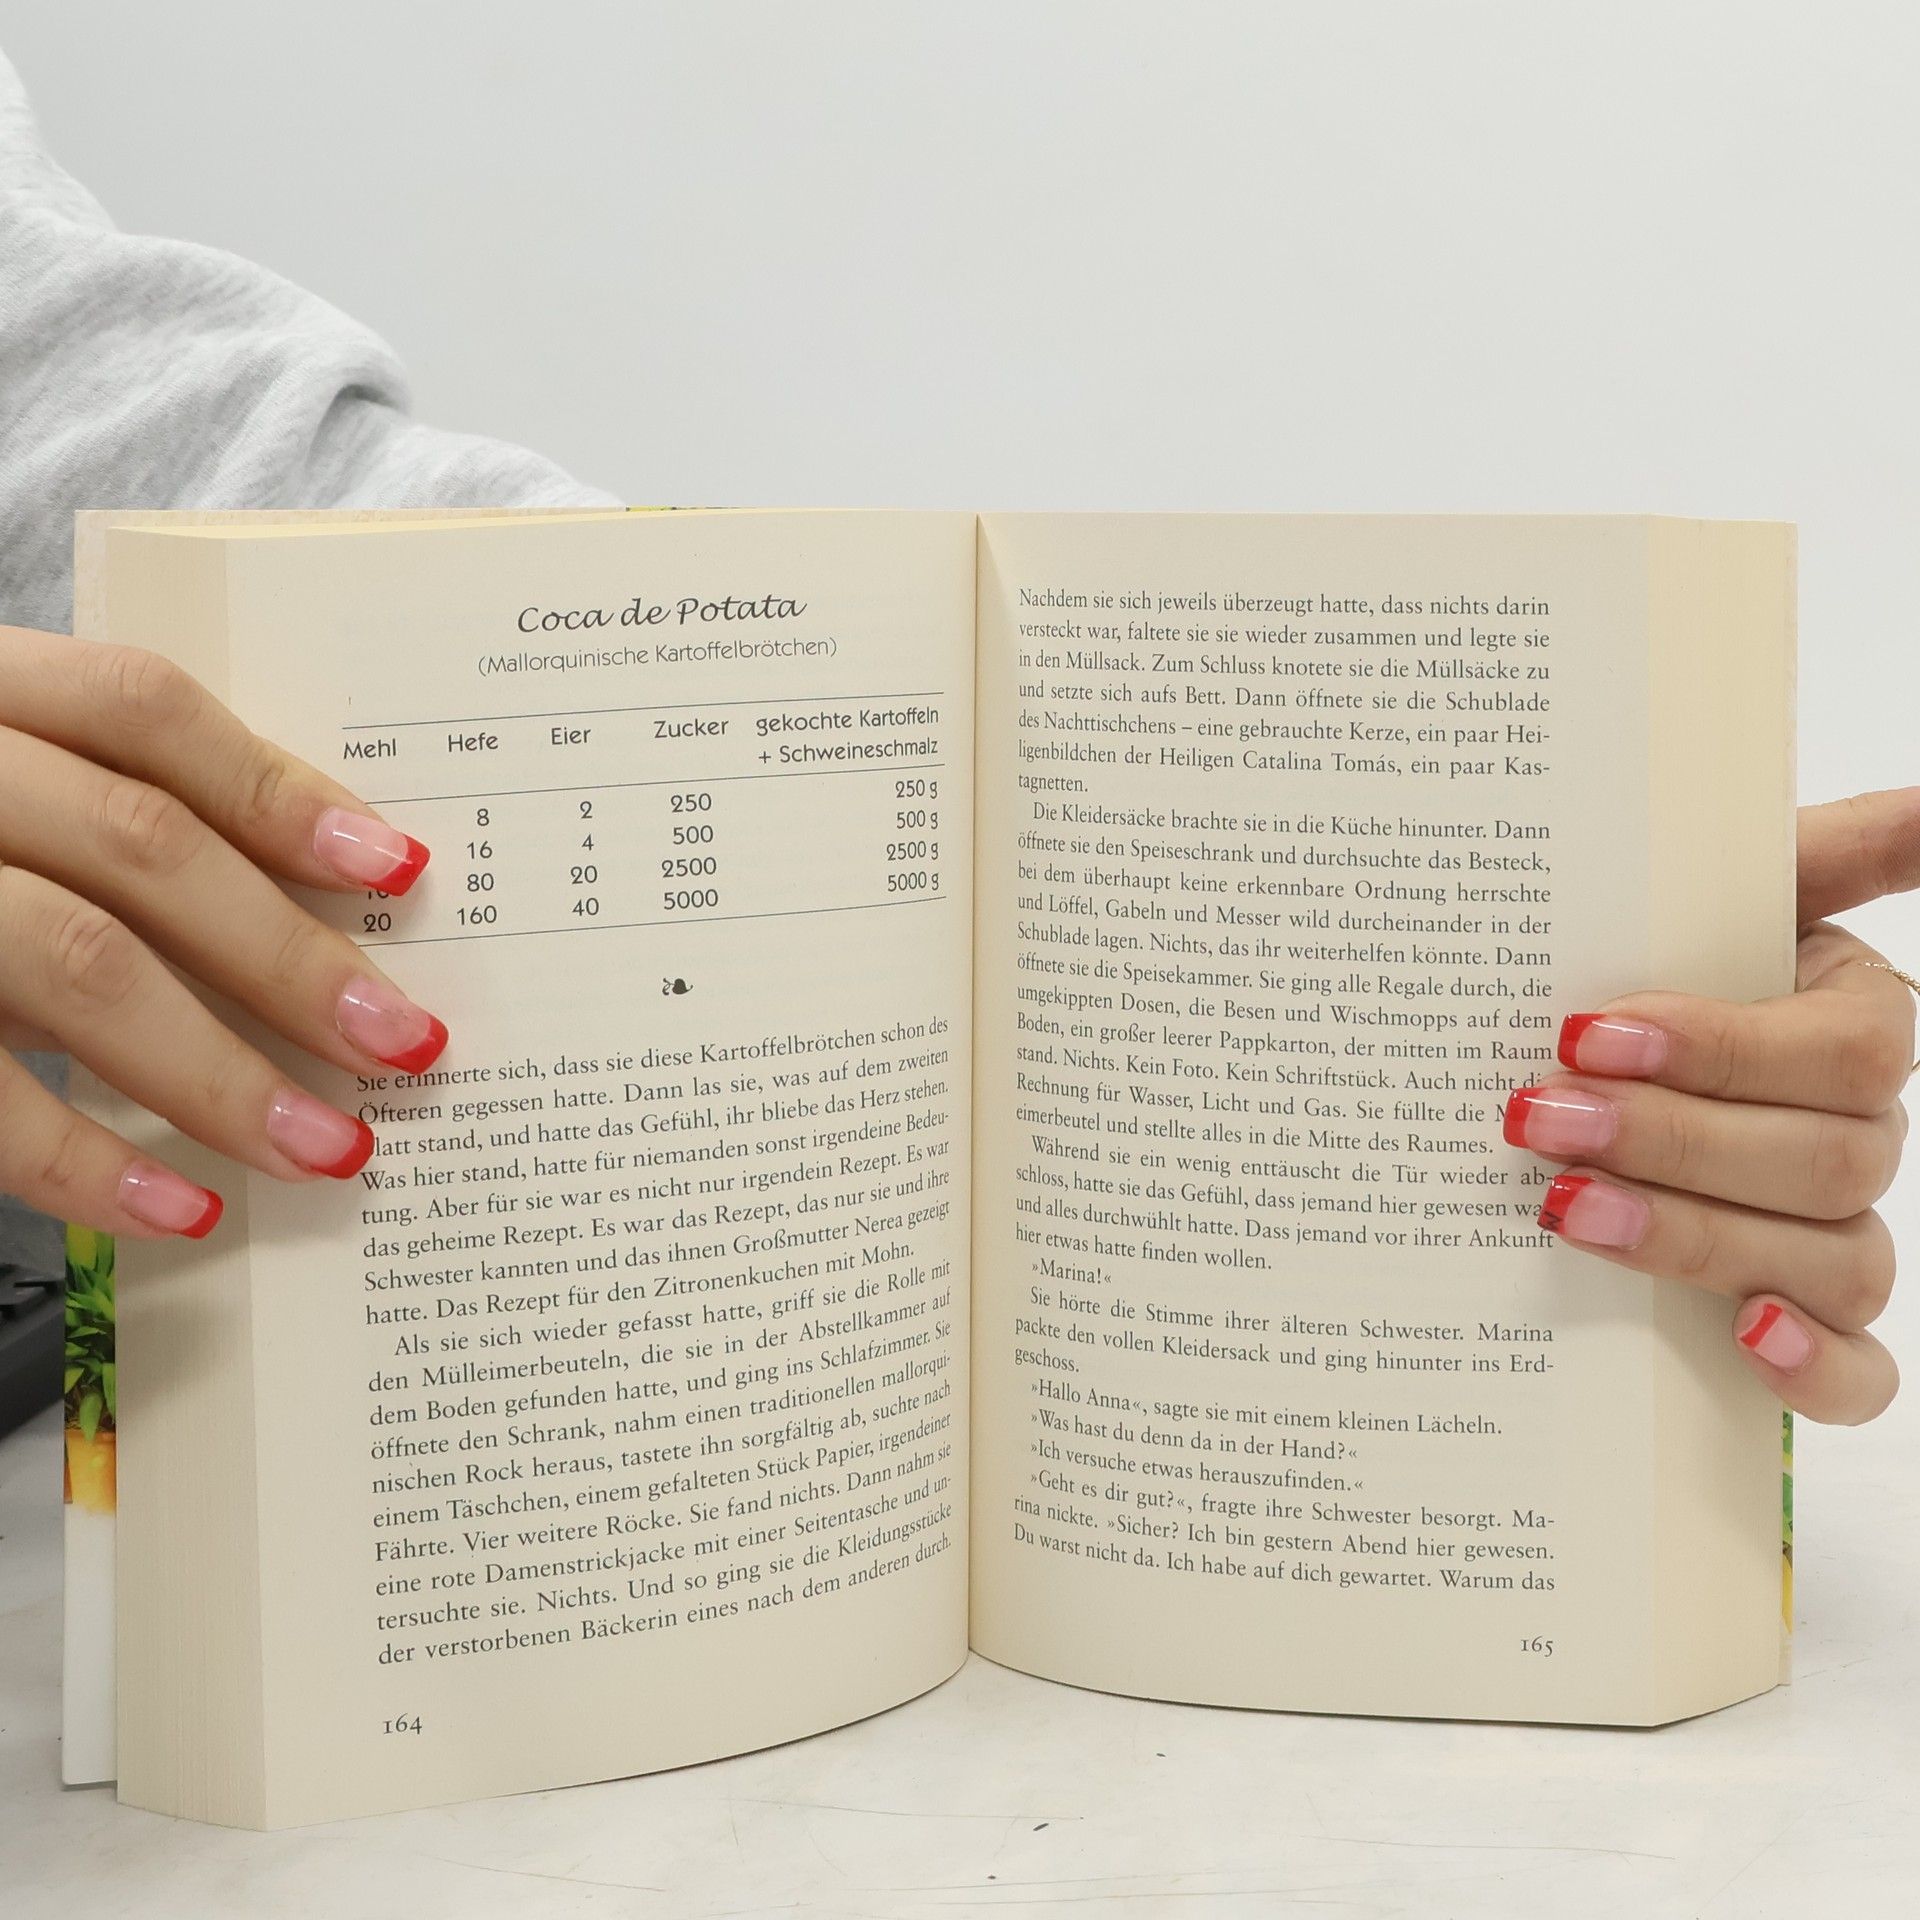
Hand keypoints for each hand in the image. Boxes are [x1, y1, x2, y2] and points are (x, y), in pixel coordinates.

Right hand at [0, 628, 445, 1237]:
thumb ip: (100, 803)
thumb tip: (320, 892)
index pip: (145, 711)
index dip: (280, 789)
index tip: (401, 870)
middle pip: (140, 846)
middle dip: (288, 956)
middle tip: (407, 1043)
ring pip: (72, 961)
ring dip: (218, 1071)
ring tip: (330, 1149)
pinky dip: (83, 1161)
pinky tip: (183, 1208)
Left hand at [1505, 789, 1919, 1424]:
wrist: (1579, 1063)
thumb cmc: (1643, 965)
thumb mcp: (1705, 898)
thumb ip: (1820, 850)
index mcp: (1852, 1022)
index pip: (1848, 1051)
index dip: (1723, 1050)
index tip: (1585, 1032)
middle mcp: (1860, 1131)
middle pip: (1828, 1160)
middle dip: (1672, 1140)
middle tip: (1539, 1119)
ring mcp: (1842, 1234)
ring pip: (1833, 1258)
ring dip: (1695, 1235)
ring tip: (1564, 1208)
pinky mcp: (1810, 1323)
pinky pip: (1864, 1373)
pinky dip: (1816, 1364)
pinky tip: (1744, 1335)